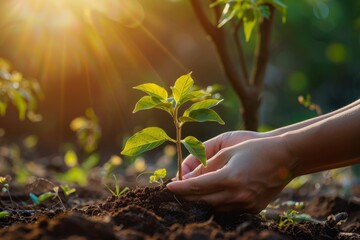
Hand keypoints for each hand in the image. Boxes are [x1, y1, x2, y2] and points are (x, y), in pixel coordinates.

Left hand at [167, 136, 295, 212]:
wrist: (285, 157)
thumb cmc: (254, 148)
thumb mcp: (227, 151)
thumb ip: (206, 165)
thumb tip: (187, 178)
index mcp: (231, 177)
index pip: (197, 187)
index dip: (180, 187)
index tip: (168, 186)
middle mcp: (238, 195)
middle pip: (202, 201)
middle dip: (186, 196)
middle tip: (176, 190)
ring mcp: (246, 205)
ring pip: (213, 208)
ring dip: (199, 201)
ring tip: (190, 193)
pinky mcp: (253, 209)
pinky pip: (227, 210)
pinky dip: (215, 204)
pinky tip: (210, 196)